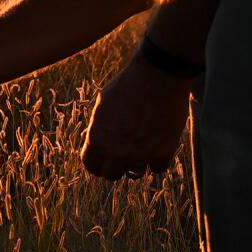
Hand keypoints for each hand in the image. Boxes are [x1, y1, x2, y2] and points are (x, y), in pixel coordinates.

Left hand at [80, 54, 192, 179]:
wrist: (157, 76)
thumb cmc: (127, 85)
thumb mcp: (102, 103)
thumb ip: (96, 126)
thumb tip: (88, 139)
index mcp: (97, 138)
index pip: (91, 165)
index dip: (96, 164)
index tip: (104, 161)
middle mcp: (116, 151)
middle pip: (111, 175)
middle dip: (116, 166)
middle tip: (123, 156)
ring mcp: (140, 154)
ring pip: (136, 173)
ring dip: (138, 162)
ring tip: (143, 144)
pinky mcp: (163, 152)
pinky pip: (158, 168)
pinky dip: (158, 159)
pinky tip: (159, 145)